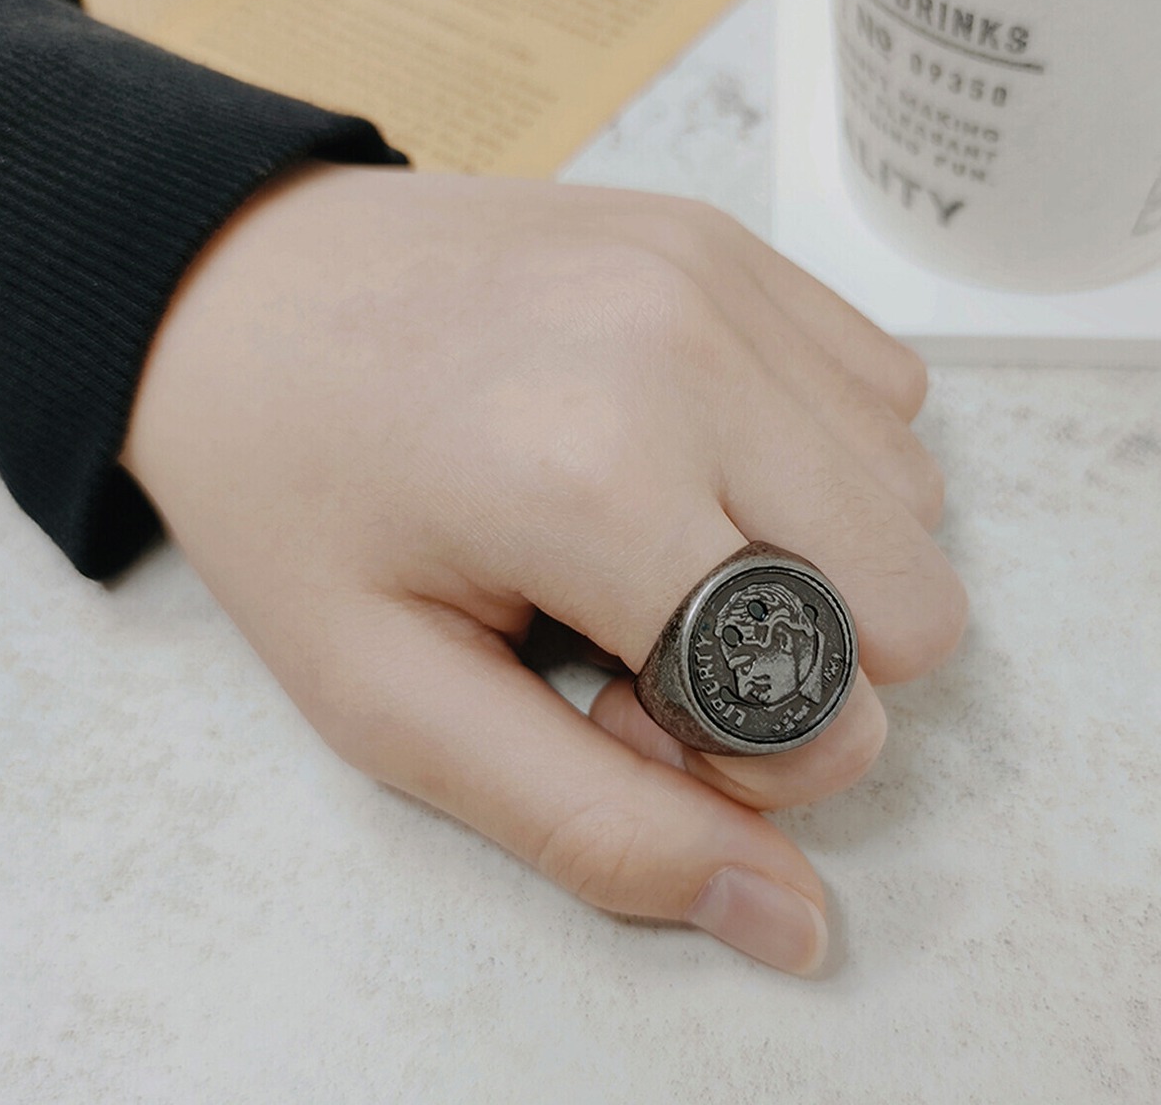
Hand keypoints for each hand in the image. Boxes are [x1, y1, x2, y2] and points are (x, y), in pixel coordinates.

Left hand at [121, 163, 965, 974]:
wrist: (239, 289)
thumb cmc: (298, 501)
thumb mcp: (396, 707)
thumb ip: (599, 831)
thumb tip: (792, 921)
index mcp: (594, 481)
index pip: (833, 708)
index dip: (741, 757)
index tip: (615, 703)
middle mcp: (690, 355)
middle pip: (920, 607)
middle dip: (808, 665)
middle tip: (651, 625)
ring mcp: (720, 279)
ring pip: (913, 498)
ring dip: (814, 556)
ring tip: (654, 530)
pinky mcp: (729, 240)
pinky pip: (884, 392)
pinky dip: (817, 456)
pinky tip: (690, 451)